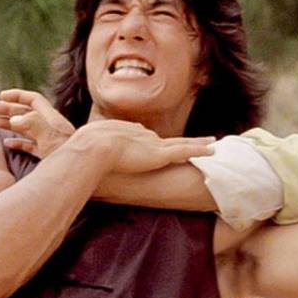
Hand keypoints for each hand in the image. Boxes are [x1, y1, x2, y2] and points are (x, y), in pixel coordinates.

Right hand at [0, 89, 75, 158]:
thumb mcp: (51, 139)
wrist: (84, 175)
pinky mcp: (49, 156)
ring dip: (10, 124)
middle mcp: (53, 129)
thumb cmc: (70, 158)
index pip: (35, 101)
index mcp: (54, 120)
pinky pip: (32, 146)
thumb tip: (15, 119)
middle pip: (29, 113)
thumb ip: (34, 125)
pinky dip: (18, 142)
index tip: (0, 96)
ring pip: (28, 129)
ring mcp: (51, 142)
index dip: (17, 96)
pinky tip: (7, 143)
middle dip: (10, 109)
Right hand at [72, 120, 214, 173]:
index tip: (161, 145)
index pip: (145, 139)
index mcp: (128, 135)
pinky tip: (214, 150)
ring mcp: (154, 145)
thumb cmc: (85, 149)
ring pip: (183, 144)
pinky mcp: (160, 155)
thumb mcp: (88, 149)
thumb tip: (83, 162)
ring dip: (199, 143)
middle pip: (168, 140)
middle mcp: (144, 137)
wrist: (92, 148)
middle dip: (183, 142)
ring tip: (214, 142)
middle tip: (199, 139)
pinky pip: (186, 151)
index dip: (154, 143)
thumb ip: (92, 154)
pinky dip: (200, 150)